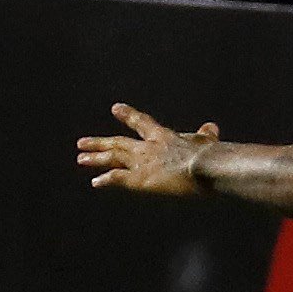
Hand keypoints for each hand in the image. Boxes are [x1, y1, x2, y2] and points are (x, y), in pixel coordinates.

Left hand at [80, 103, 218, 195]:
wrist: (204, 166)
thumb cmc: (208, 155)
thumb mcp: (206, 142)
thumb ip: (205, 135)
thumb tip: (212, 126)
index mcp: (163, 136)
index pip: (141, 122)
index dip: (128, 115)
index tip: (115, 109)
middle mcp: (147, 147)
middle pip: (118, 142)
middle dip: (100, 142)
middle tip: (82, 143)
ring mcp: (141, 162)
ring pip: (113, 157)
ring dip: (96, 158)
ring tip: (80, 158)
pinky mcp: (140, 179)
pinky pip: (118, 178)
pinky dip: (106, 180)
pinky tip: (95, 182)